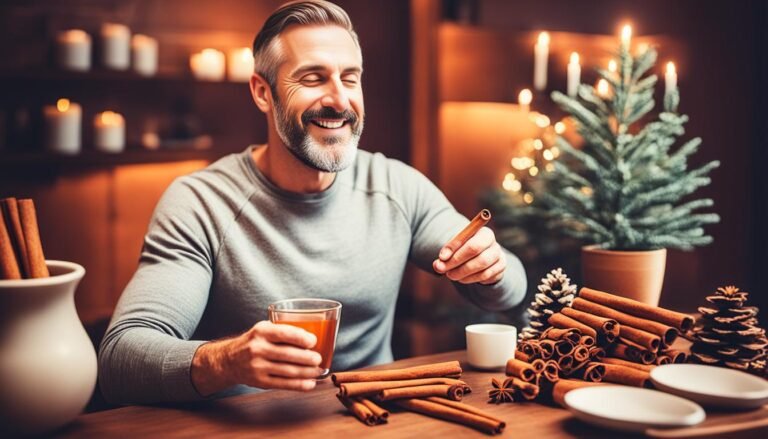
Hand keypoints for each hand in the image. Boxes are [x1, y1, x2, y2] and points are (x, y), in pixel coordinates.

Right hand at [191, 321, 323, 395]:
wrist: (229, 360)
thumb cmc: (254, 342)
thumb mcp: (264, 329)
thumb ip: (283, 331)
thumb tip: (312, 340)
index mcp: (261, 331)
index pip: (283, 333)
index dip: (301, 338)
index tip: (313, 341)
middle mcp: (258, 349)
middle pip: (288, 355)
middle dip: (308, 358)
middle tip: (319, 358)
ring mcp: (258, 367)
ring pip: (288, 371)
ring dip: (307, 372)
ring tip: (318, 370)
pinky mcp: (260, 382)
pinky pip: (283, 384)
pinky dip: (299, 385)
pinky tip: (310, 383)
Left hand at [432, 226, 505, 284]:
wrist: (478, 257)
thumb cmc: (464, 249)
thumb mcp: (454, 248)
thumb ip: (445, 254)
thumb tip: (438, 265)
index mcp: (483, 233)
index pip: (471, 242)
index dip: (455, 248)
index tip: (441, 257)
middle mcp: (494, 244)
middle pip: (477, 253)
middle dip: (457, 262)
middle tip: (443, 269)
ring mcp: (499, 257)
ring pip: (481, 268)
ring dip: (462, 273)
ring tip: (451, 274)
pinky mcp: (500, 269)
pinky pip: (485, 277)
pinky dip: (470, 279)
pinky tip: (462, 278)